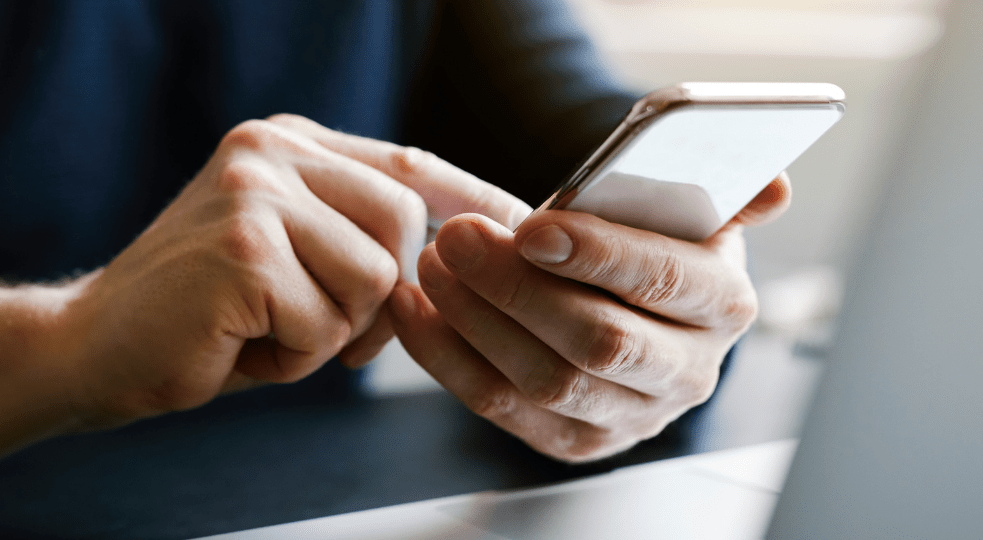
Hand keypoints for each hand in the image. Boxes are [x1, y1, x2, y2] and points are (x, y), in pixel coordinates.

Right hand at [0, 115, 529, 481]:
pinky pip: (327, 324)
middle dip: (379, 299)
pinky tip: (236, 343)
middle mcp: (270, 150)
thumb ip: (354, 237)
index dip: (472, 203)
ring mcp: (254, 193)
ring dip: (331, 334)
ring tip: (261, 330)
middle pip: (404, 224)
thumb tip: (460, 250)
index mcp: (285, 144)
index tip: (525, 231)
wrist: (89, 348)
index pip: (408, 164)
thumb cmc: (199, 317)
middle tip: (316, 330)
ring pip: (373, 279)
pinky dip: (293, 358)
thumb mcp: (286, 257)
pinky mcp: (243, 248)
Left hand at [389, 175, 790, 461]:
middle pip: (598, 340)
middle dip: (517, 288)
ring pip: (544, 379)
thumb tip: (773, 187)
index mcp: (724, 304)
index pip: (667, 282)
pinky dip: (448, 357)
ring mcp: (630, 415)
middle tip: (459, 237)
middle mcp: (688, 371)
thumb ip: (722, 189)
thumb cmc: (648, 242)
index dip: (599, 255)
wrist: (626, 300)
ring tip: (434, 262)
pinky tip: (417, 309)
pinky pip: (500, 407)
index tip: (532, 227)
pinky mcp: (576, 441)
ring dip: (475, 319)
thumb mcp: (689, 207)